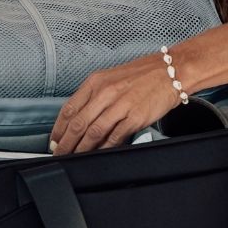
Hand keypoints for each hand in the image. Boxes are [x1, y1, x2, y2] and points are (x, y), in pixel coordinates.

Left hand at [49, 52, 183, 154]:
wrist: (172, 71)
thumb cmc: (144, 75)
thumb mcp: (112, 78)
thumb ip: (95, 96)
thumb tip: (80, 119)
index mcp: (96, 82)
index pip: (69, 108)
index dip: (58, 128)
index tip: (55, 140)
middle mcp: (106, 92)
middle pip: (78, 123)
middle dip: (66, 143)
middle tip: (60, 153)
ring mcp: (121, 105)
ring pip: (93, 132)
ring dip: (81, 148)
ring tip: (75, 156)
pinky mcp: (135, 117)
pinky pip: (114, 137)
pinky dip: (103, 148)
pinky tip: (98, 153)